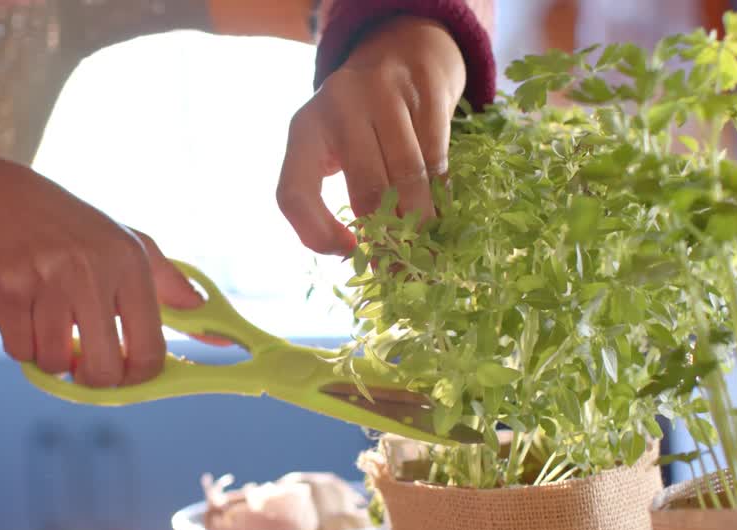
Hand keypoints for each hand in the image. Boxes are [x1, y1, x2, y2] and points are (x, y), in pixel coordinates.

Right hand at [0, 155, 202, 386]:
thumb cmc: (71, 229)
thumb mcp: (128, 245)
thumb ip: (172, 291)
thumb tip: (218, 335)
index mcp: (131, 262)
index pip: (149, 350)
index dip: (138, 377)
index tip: (125, 373)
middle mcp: (93, 268)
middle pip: (104, 369)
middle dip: (93, 378)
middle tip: (83, 362)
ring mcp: (48, 276)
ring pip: (55, 362)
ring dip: (50, 358)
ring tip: (49, 326)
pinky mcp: (7, 284)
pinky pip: (19, 350)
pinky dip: (21, 345)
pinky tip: (23, 315)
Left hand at [278, 17, 467, 254]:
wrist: (403, 50)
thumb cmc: (357, 121)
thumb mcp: (328, 147)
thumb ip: (330, 194)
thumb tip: (361, 257)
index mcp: (304, 129)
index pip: (294, 192)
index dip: (316, 233)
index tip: (346, 251)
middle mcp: (339, 105)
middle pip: (367, 188)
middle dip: (386, 238)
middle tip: (398, 273)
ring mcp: (385, 94)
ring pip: (408, 175)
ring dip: (419, 223)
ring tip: (424, 255)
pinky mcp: (426, 92)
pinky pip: (438, 158)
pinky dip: (441, 196)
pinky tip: (441, 220)